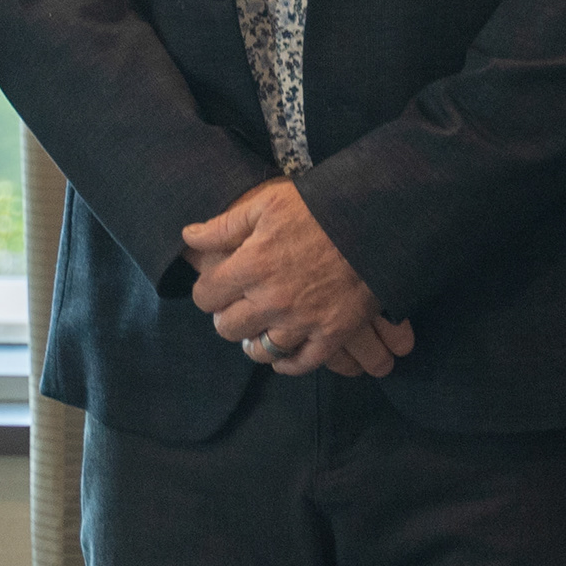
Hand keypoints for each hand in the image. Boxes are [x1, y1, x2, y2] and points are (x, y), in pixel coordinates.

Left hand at [183, 179, 414, 376]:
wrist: (377, 220)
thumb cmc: (321, 206)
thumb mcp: (269, 203)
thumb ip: (225, 224)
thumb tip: (188, 236)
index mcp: (251, 265)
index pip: (206, 296)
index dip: (207, 291)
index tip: (217, 286)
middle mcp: (271, 299)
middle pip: (228, 328)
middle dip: (228, 317)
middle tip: (239, 307)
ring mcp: (302, 320)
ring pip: (260, 350)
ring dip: (254, 341)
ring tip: (260, 329)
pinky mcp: (332, 333)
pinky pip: (300, 363)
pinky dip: (288, 362)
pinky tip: (284, 352)